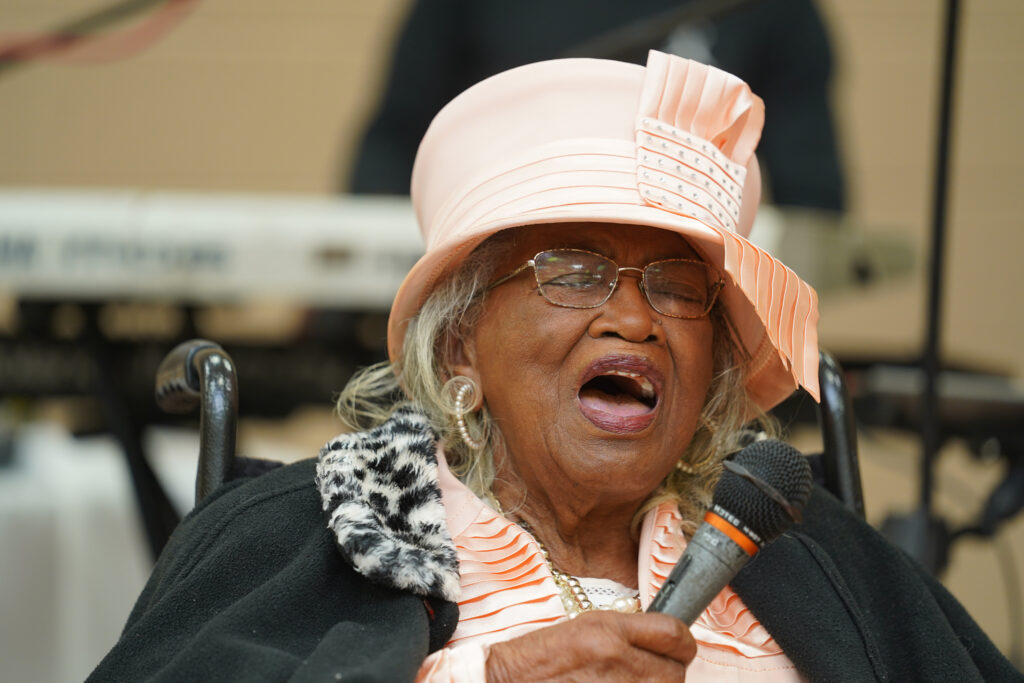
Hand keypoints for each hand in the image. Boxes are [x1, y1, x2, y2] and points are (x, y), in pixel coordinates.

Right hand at [485, 611, 694, 681]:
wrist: (509, 682)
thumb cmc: (543, 657)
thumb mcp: (585, 627)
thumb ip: (628, 631)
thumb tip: (667, 639)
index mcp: (609, 630)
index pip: (674, 633)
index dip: (682, 641)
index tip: (678, 645)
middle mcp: (615, 659)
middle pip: (676, 673)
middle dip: (669, 672)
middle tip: (652, 670)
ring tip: (630, 682)